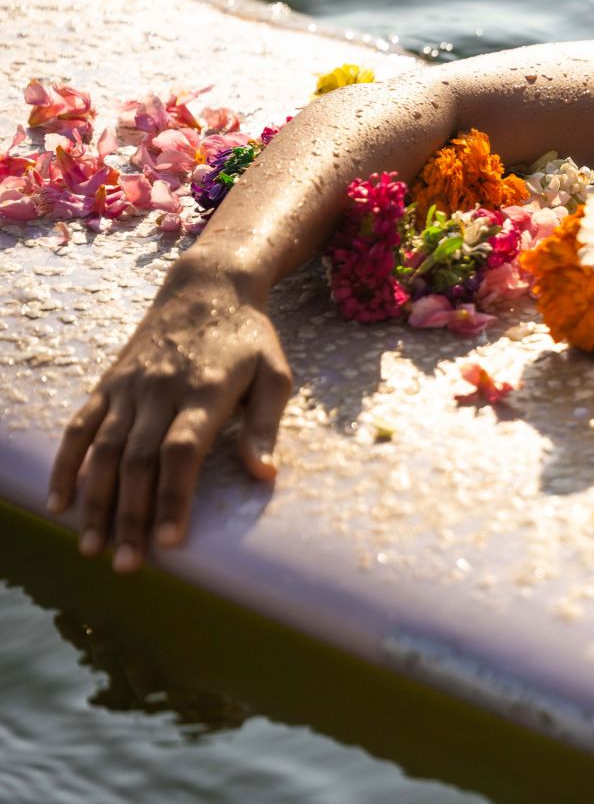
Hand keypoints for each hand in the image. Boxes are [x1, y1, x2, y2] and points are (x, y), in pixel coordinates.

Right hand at [47, 261, 290, 572]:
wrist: (207, 288)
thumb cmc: (249, 339)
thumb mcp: (275, 373)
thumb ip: (266, 425)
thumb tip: (265, 474)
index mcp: (205, 391)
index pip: (182, 453)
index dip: (174, 498)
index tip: (172, 542)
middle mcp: (160, 391)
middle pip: (138, 461)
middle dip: (131, 516)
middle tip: (129, 565)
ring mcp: (128, 389)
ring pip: (103, 451)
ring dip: (95, 502)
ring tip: (92, 548)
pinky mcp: (108, 385)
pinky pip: (79, 429)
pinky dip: (66, 466)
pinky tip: (60, 503)